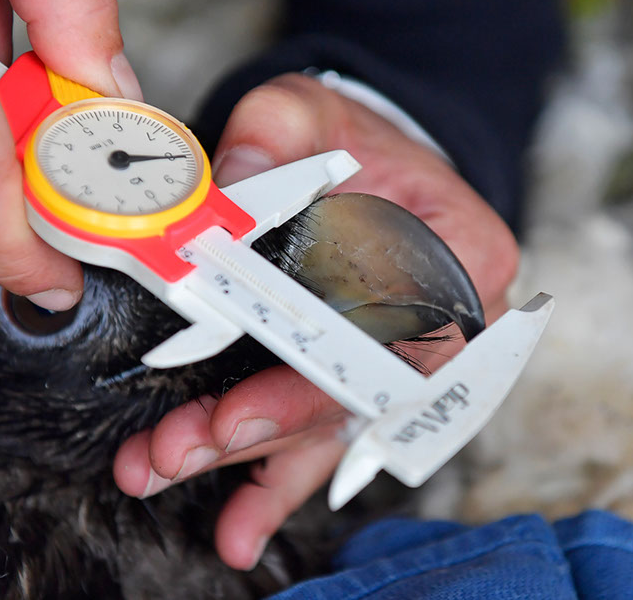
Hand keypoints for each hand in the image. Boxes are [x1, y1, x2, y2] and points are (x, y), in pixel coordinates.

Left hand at [113, 73, 518, 569]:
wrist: (376, 162)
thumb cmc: (364, 141)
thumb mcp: (318, 110)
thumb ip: (277, 131)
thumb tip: (223, 191)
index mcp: (461, 259)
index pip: (389, 334)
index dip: (314, 377)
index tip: (236, 409)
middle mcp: (444, 328)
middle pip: (354, 397)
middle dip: (259, 431)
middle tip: (179, 450)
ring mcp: (401, 361)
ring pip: (329, 429)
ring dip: (249, 461)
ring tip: (171, 476)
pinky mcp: (359, 378)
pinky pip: (322, 439)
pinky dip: (275, 482)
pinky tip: (236, 523)